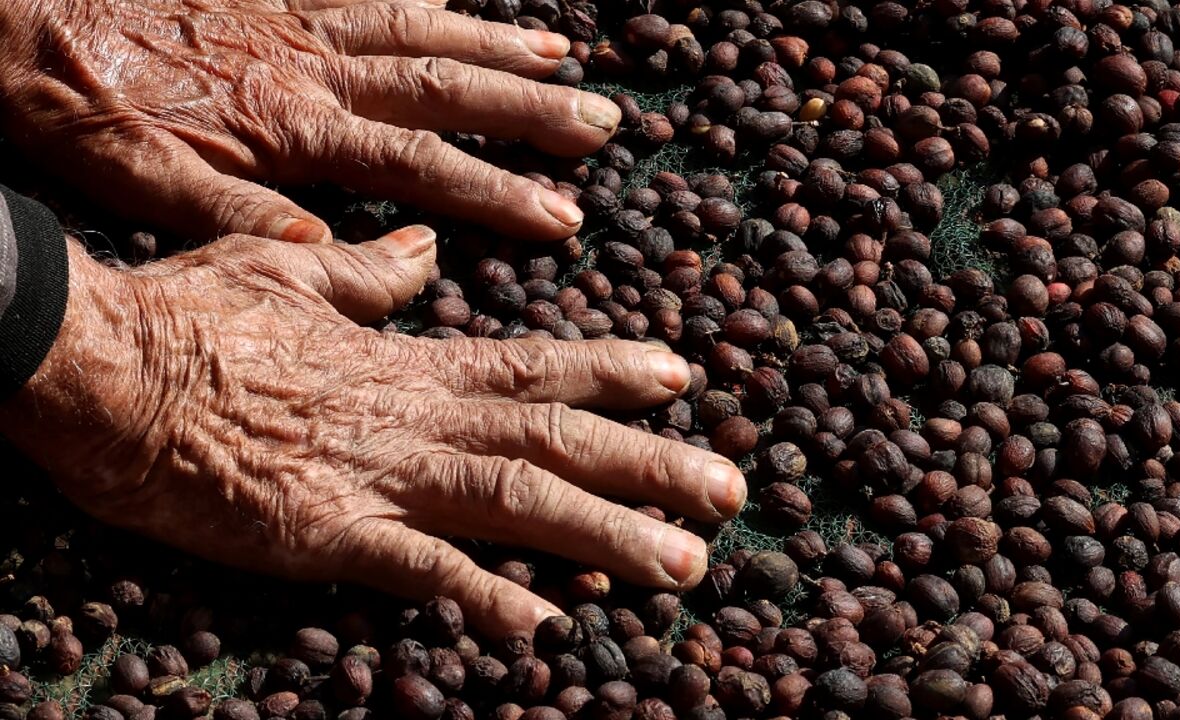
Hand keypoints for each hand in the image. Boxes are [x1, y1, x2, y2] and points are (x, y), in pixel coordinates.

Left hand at [0, 0, 614, 242]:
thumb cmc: (83, 111)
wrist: (20, 16)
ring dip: (495, 49)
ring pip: (419, 29)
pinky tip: (463, 2)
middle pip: (440, 87)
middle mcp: (313, 67)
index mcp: (292, 127)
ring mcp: (300, 19)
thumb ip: (243, 222)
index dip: (495, 191)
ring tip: (563, 61)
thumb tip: (330, 254)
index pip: (416, 164)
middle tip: (598, 126)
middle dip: (527, 110)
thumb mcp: (147, 188)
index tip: (562, 215)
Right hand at [0, 230, 745, 636]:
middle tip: (731, 492)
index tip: (682, 376)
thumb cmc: (187, 317)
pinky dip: (486, 597)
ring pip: (518, 501)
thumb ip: (369, 275)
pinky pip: (424, 571)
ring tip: (683, 566)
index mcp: (407, 364)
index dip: (614, 370)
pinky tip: (545, 629)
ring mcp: (379, 478)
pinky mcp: (328, 535)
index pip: (534, 364)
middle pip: (556, 438)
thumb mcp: (287, 272)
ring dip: (607, 536)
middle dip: (652, 466)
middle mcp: (414, 419)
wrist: (102, 367)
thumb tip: (421, 251)